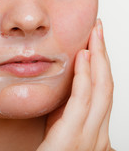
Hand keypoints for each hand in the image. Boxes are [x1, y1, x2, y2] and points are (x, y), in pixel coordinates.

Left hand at [37, 19, 112, 150]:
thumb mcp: (60, 131)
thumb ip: (66, 115)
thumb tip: (65, 95)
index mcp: (94, 130)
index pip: (102, 90)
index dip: (102, 64)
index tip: (95, 41)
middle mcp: (98, 133)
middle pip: (106, 85)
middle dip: (105, 54)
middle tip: (99, 29)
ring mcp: (89, 137)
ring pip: (101, 89)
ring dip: (99, 58)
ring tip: (95, 34)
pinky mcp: (73, 137)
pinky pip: (82, 101)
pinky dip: (85, 76)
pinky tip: (83, 57)